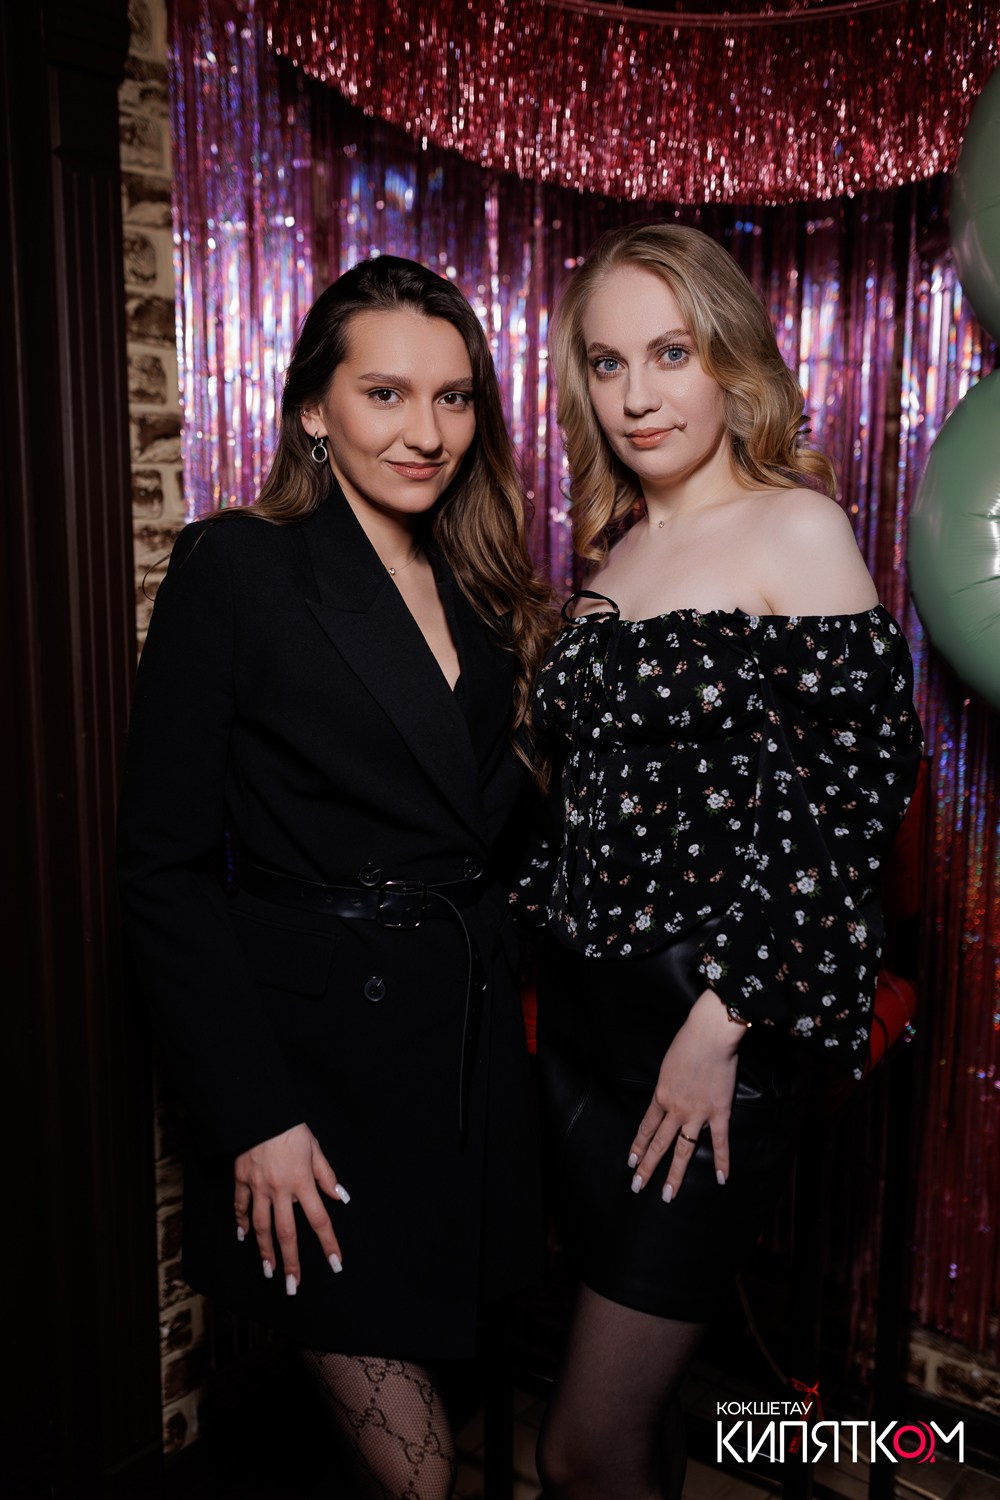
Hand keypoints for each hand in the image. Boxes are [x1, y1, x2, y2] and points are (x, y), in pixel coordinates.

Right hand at [234, 1122, 348, 1292]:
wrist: (260, 1111)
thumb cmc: (291, 1128)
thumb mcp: (315, 1148)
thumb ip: (326, 1175)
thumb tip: (340, 1197)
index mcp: (302, 1182)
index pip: (319, 1219)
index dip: (328, 1243)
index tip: (336, 1264)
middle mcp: (280, 1190)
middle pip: (287, 1233)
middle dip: (291, 1262)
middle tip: (293, 1287)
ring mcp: (258, 1187)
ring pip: (261, 1227)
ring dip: (264, 1251)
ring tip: (268, 1271)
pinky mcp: (241, 1180)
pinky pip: (240, 1205)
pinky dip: (241, 1221)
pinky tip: (243, 1236)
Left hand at [627, 989, 743, 1200]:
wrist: (709, 1036)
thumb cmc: (687, 1042)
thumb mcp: (667, 1064)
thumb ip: (668, 1082)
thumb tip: (668, 1091)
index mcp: (661, 1095)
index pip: (646, 1127)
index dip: (638, 1146)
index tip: (631, 1162)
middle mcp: (676, 1110)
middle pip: (658, 1144)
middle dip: (647, 1167)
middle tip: (637, 1186)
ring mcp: (697, 1114)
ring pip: (683, 1150)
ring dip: (675, 1174)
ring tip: (667, 1195)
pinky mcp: (719, 1112)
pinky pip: (720, 1142)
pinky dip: (722, 1161)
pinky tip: (721, 1179)